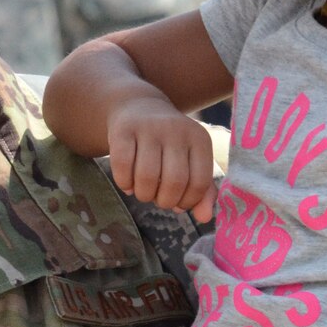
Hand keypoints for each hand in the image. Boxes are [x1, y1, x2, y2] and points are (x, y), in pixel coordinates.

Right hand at [107, 94, 215, 220]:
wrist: (139, 108)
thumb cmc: (169, 145)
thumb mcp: (190, 162)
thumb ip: (202, 191)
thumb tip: (204, 218)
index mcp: (199, 139)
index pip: (199, 183)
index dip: (187, 201)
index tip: (178, 202)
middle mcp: (177, 130)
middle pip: (174, 182)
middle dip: (164, 201)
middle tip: (159, 198)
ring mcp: (149, 128)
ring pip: (147, 177)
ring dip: (143, 195)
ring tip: (143, 191)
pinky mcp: (123, 130)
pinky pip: (122, 168)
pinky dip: (124, 184)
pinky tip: (127, 183)